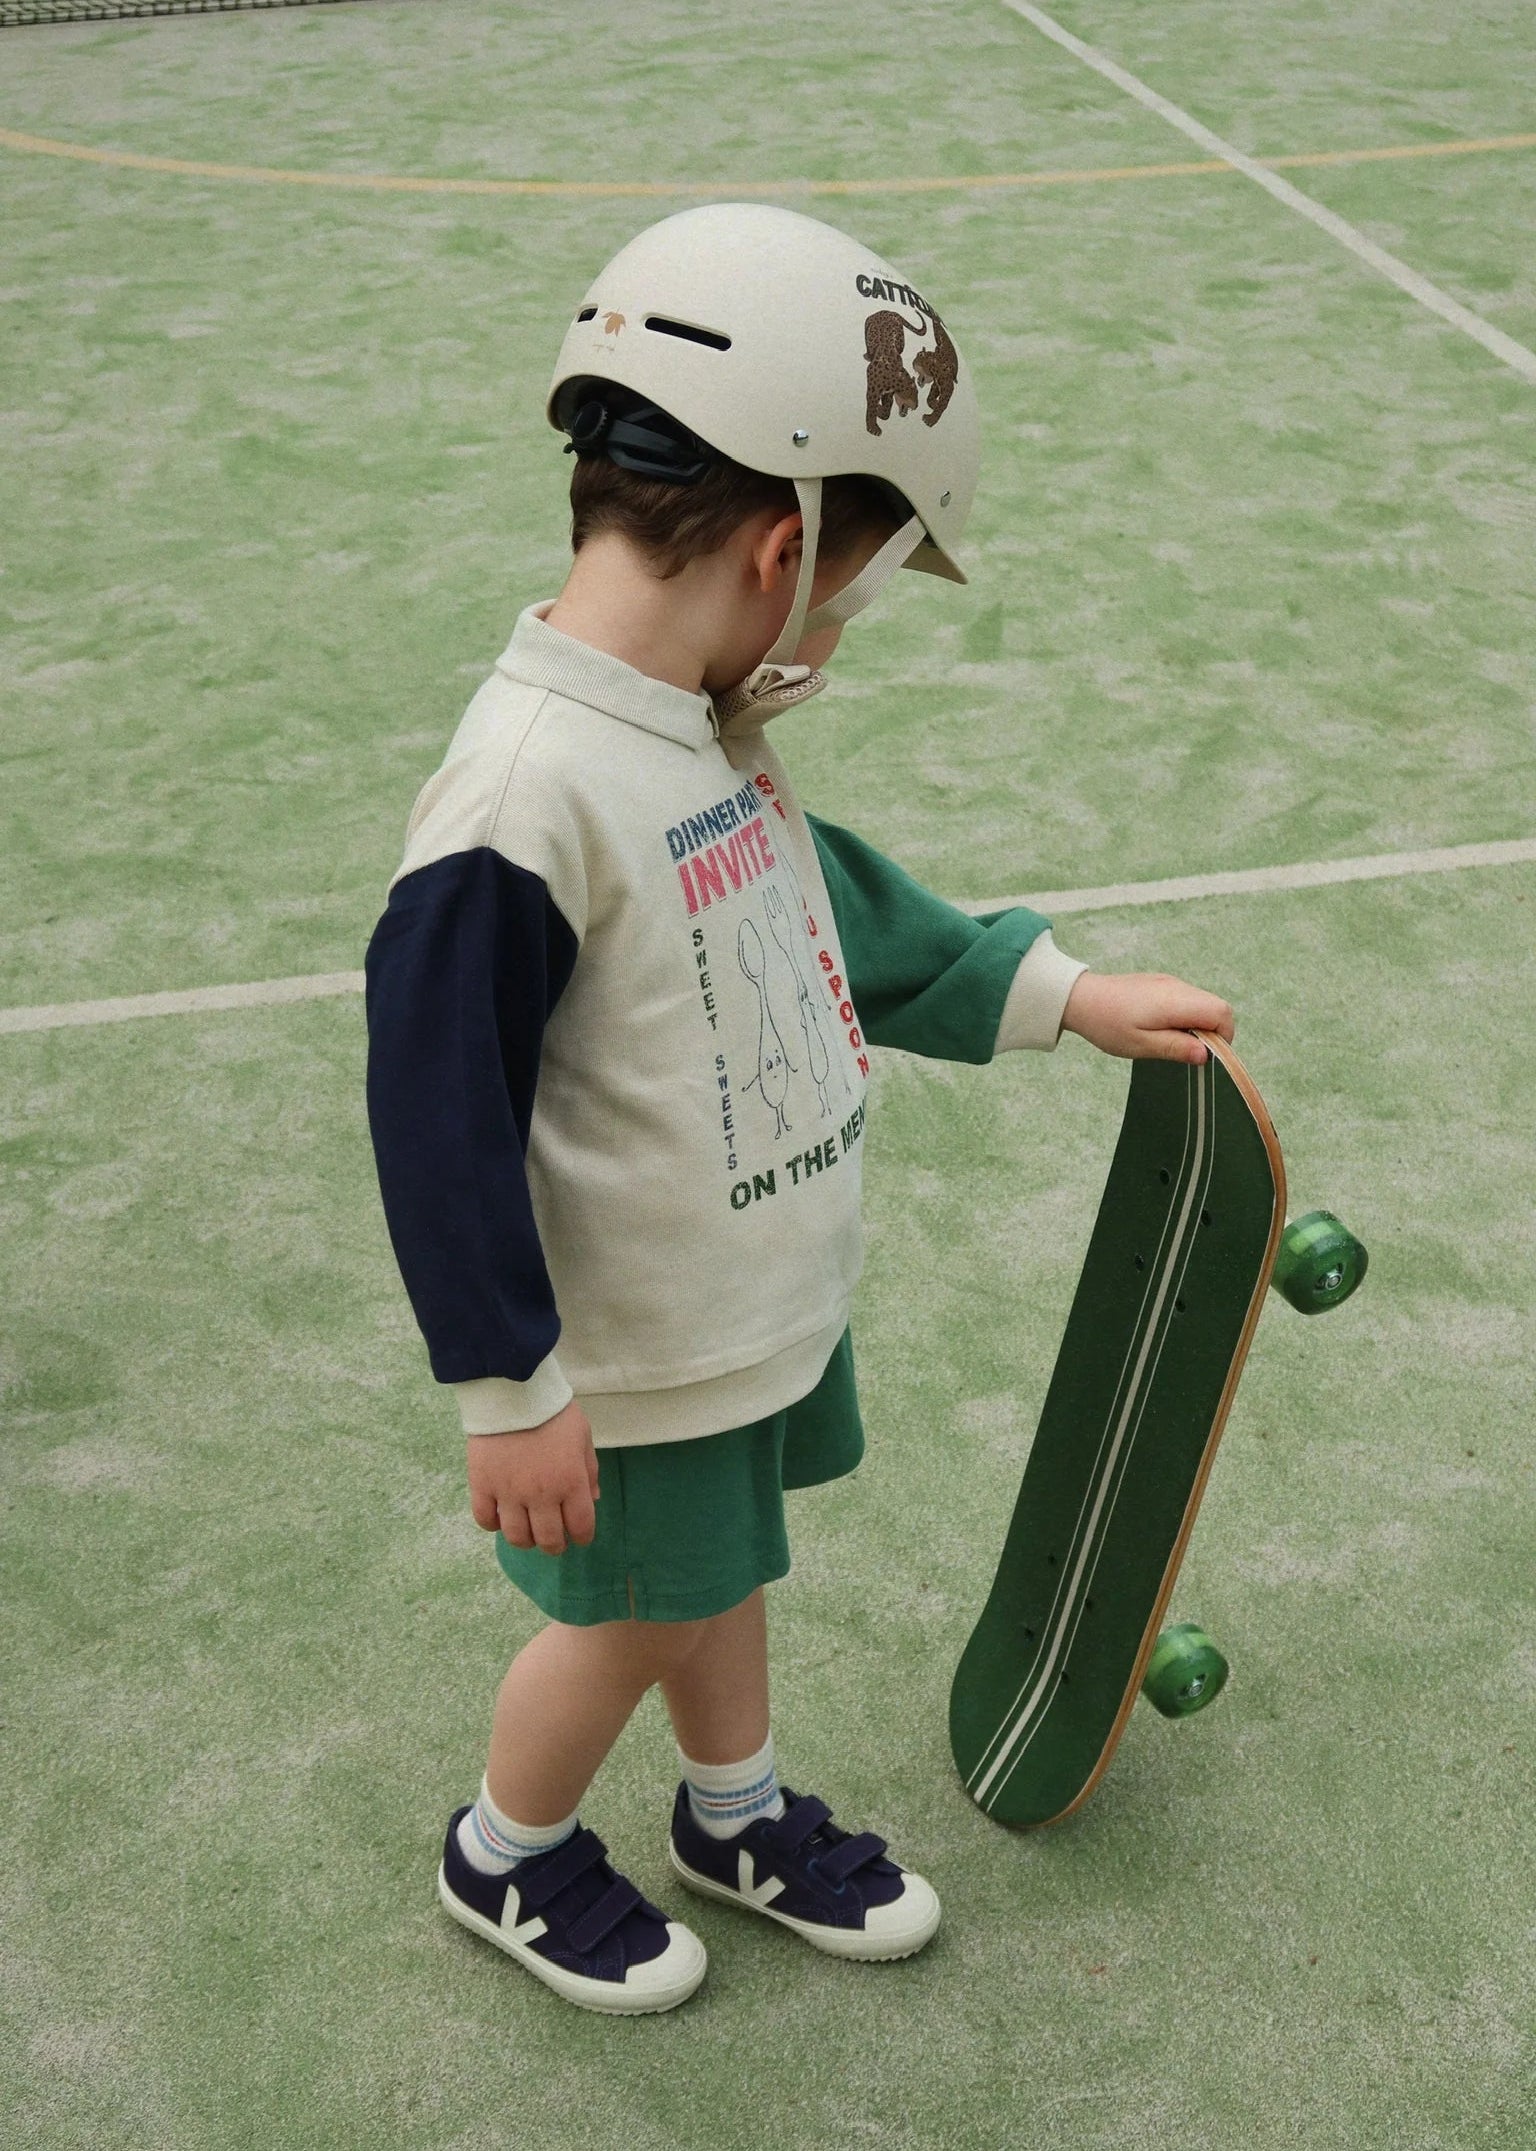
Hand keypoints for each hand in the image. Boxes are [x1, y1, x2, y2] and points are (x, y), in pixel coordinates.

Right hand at [466, 1399, 599, 1555]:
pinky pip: (485, 1520)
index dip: (582, 1537)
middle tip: (554, 1541)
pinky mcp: (482, 1485)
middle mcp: (541, 1494)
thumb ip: (589, 1471)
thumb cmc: (553, 1411)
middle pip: (548, 1539)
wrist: (512, 1392)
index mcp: (570, 1482)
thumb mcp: (583, 1436)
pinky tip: (500, 1516)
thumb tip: (593, 1500)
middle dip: (554, 1546)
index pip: (581, 1527)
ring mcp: (509, 1493)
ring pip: (517, 1537)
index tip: (579, 1536)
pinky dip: (494, 1524)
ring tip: (528, 1532)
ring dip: (526, 1541)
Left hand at [1061, 971, 1234, 1063]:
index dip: (1223, 1037)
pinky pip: (1187, 999)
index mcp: (1176, 1001)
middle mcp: (1178, 987)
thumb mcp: (1141, 1044)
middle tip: (1186, 1050)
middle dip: (1211, 1032)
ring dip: (1197, 1024)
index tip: (1204, 1055)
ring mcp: (1170, 982)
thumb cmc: (1108, 1024)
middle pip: (1216, 1006)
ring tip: (1169, 1039)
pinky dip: (1185, 1016)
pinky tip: (1160, 1027)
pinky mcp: (1161, 983)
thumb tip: (1207, 1055)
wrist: (1080, 998)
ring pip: (1202, 1003)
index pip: (1222, 1013)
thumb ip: (1176, 1048)